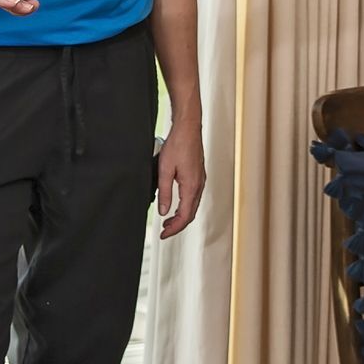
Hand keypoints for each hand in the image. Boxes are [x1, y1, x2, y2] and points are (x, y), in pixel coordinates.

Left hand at [154, 118, 205, 237]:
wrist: (188, 128)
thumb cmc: (177, 145)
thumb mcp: (164, 169)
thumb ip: (164, 192)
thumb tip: (164, 211)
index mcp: (191, 187)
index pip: (184, 216)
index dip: (174, 228)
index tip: (163, 235)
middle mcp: (199, 185)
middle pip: (191, 214)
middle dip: (178, 225)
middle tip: (164, 231)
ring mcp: (200, 180)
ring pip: (193, 206)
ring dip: (181, 216)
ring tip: (168, 220)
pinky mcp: (199, 175)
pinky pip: (194, 197)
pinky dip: (185, 206)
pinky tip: (176, 204)